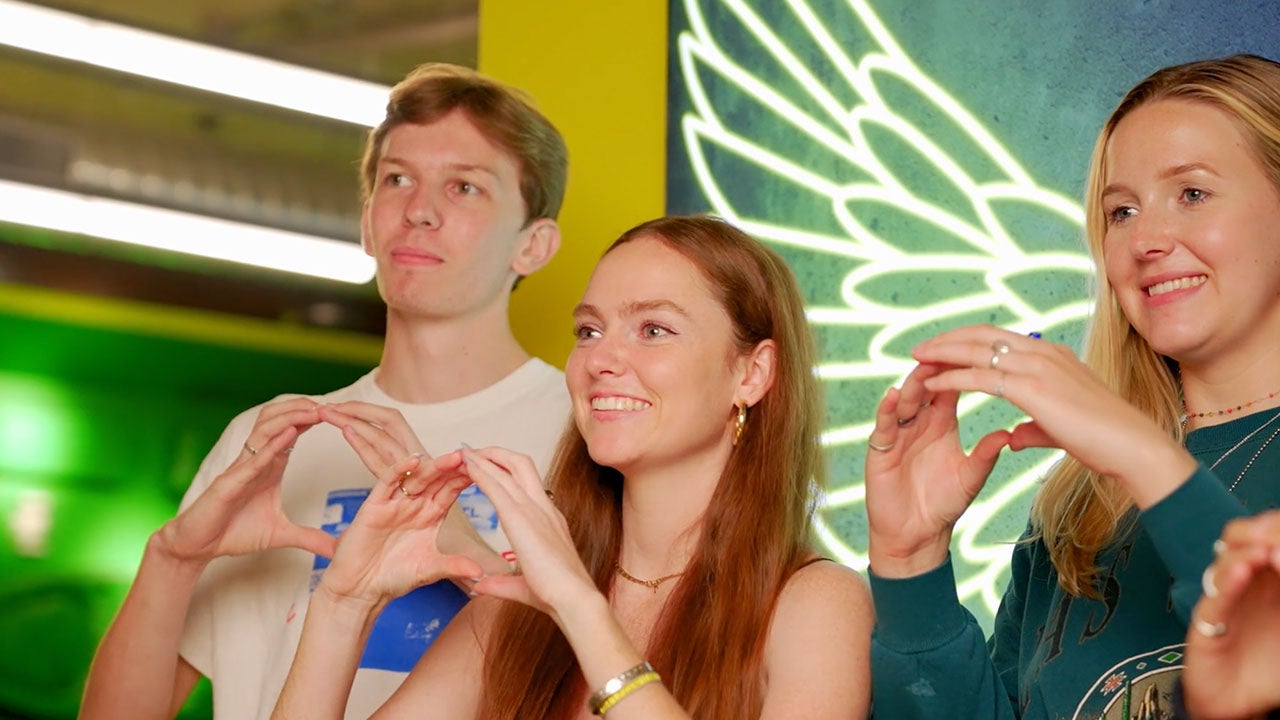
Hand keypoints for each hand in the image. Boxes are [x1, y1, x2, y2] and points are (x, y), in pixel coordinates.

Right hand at [155, 398, 332, 563]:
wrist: (198, 547)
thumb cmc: (233, 533)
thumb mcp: (280, 534)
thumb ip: (309, 537)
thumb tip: (336, 550)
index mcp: (269, 466)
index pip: (292, 431)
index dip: (312, 419)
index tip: (338, 412)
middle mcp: (255, 461)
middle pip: (279, 421)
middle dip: (304, 409)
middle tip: (331, 404)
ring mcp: (241, 469)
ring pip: (264, 430)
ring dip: (291, 418)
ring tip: (315, 411)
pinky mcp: (228, 483)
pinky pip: (252, 459)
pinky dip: (271, 446)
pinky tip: (289, 435)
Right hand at [319, 401, 510, 575]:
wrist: (360, 589)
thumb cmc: (393, 577)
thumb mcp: (430, 570)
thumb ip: (454, 566)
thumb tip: (481, 573)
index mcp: (431, 515)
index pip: (452, 490)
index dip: (468, 479)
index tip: (489, 469)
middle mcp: (415, 504)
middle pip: (438, 479)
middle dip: (456, 467)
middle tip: (477, 456)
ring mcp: (395, 503)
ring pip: (417, 477)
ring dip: (436, 466)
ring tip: (455, 457)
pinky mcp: (375, 506)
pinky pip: (388, 482)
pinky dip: (399, 470)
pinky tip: (414, 461)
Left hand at [458, 446, 598, 620]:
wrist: (573, 597)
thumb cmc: (557, 594)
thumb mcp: (523, 585)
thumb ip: (501, 583)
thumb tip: (481, 584)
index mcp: (549, 520)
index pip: (527, 484)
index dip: (508, 471)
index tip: (491, 468)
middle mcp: (544, 508)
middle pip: (521, 464)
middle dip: (497, 454)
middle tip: (476, 451)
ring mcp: (534, 509)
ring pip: (508, 469)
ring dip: (486, 457)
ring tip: (467, 451)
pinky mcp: (520, 517)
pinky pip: (497, 486)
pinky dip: (481, 472)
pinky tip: (467, 465)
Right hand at [864, 371, 1009, 577]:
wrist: (917, 533)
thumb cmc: (943, 504)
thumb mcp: (970, 477)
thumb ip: (985, 455)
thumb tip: (1008, 434)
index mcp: (942, 421)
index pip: (949, 385)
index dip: (959, 367)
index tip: (973, 351)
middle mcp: (918, 421)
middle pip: (926, 385)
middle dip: (935, 367)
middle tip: (946, 349)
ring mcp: (898, 433)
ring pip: (905, 400)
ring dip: (914, 383)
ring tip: (924, 368)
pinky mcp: (881, 449)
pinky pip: (884, 425)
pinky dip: (888, 409)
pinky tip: (895, 396)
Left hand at [906, 324, 1193, 507]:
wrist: (1130, 446)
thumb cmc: (1102, 440)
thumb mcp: (1059, 428)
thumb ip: (1033, 427)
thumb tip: (1014, 437)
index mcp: (1051, 355)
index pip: (999, 337)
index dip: (966, 340)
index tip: (942, 348)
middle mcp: (1043, 352)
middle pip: (982, 335)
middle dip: (947, 339)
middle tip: (920, 348)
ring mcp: (1038, 366)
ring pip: (976, 350)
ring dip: (942, 353)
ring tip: (916, 360)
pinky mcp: (1031, 387)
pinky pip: (980, 377)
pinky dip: (952, 378)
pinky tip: (931, 384)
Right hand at [1184, 511, 1279, 719]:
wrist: (1243, 705)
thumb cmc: (1273, 666)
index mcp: (1272, 577)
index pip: (1269, 535)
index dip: (1276, 527)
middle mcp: (1247, 582)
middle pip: (1243, 537)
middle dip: (1262, 530)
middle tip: (1273, 536)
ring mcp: (1225, 599)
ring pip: (1225, 561)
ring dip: (1245, 551)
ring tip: (1264, 552)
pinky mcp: (1206, 623)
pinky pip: (1215, 598)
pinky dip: (1229, 582)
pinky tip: (1244, 571)